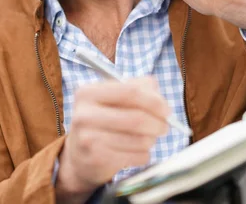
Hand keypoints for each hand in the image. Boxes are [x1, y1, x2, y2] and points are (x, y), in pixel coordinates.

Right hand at [55, 77, 169, 201]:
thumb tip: (156, 92)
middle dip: (158, 123)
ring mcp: (88, 138)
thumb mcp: (111, 99)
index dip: (154, 100)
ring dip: (152, 140)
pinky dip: (144, 154)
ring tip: (147, 138)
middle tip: (164, 127)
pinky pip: (137, 156)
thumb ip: (136, 87)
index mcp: (87, 92)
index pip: (130, 91)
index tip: (165, 109)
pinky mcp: (97, 159)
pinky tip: (135, 151)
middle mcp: (84, 114)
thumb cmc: (102, 121)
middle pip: (137, 118)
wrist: (79, 156)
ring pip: (140, 139)